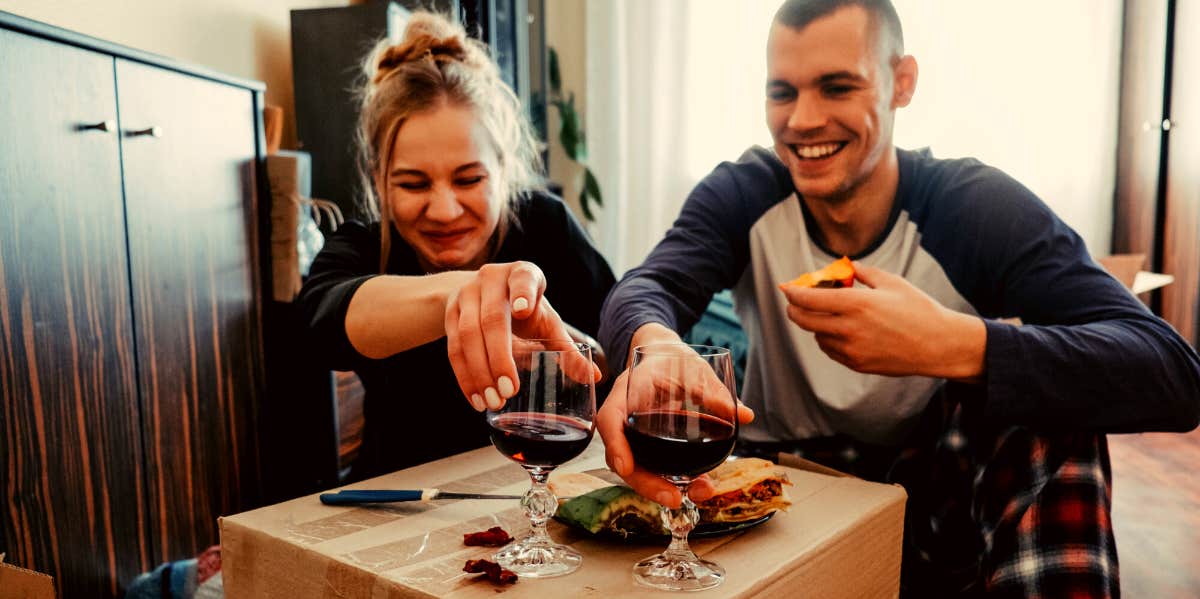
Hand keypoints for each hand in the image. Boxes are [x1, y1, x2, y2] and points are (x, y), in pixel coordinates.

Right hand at [445, 261, 599, 411]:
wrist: (480, 292)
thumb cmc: (524, 308)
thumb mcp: (546, 322)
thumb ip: (567, 349)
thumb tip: (594, 375)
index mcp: (523, 274)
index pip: (523, 280)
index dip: (522, 294)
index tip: (523, 311)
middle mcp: (491, 279)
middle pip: (492, 319)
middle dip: (499, 357)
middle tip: (509, 390)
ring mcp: (466, 295)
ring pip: (467, 336)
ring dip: (479, 372)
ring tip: (493, 401)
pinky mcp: (449, 313)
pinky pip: (453, 348)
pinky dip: (464, 376)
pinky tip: (475, 398)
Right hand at [597, 356, 754, 508]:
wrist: (664, 355)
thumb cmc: (672, 357)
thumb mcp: (691, 367)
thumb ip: (713, 391)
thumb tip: (743, 414)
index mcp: (626, 393)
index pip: (610, 420)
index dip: (616, 445)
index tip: (626, 467)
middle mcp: (625, 419)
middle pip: (622, 457)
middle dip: (645, 482)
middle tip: (672, 499)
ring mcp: (635, 435)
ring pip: (637, 468)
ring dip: (661, 488)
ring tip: (696, 494)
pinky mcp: (648, 444)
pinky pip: (653, 467)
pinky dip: (673, 480)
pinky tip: (698, 486)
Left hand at [778, 262, 984, 380]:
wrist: (939, 345)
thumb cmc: (919, 310)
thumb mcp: (893, 282)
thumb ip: (864, 272)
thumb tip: (847, 266)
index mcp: (856, 303)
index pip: (809, 299)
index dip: (792, 293)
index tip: (786, 288)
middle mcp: (849, 328)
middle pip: (804, 320)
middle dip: (794, 310)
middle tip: (795, 302)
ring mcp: (852, 349)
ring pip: (818, 336)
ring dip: (816, 324)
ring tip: (829, 314)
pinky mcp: (857, 364)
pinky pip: (831, 351)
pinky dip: (829, 339)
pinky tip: (841, 331)